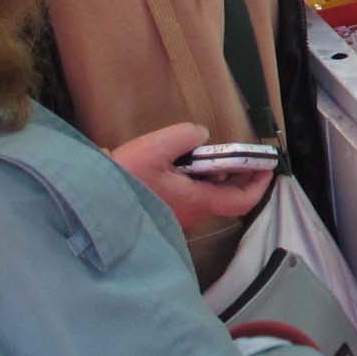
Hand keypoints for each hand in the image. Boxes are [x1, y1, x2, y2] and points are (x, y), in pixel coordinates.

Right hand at [110, 120, 268, 231]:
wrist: (91, 204)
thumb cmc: (123, 179)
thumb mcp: (156, 148)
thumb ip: (185, 136)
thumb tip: (201, 136)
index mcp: (196, 201)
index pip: (241, 201)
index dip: (258, 184)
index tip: (265, 167)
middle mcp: (190, 215)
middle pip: (223, 197)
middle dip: (230, 175)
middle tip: (230, 155)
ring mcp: (175, 219)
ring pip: (202, 197)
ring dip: (206, 177)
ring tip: (195, 155)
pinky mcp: (160, 216)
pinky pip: (185, 199)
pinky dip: (189, 183)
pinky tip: (172, 167)